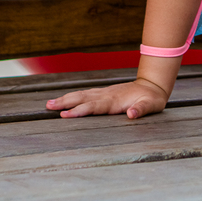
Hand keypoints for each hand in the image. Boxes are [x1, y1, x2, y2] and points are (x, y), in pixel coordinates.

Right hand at [45, 78, 168, 118]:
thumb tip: (132, 115)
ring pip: (82, 95)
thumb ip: (142, 110)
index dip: (79, 111)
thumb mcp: (152, 105)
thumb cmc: (152, 98)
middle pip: (82, 99)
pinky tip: (64, 100)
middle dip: (65, 102)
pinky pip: (85, 94)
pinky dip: (73, 96)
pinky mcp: (104, 93)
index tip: (65, 115)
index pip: (94, 107)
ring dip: (66, 99)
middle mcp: (106, 95)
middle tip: (48, 106)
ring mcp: (104, 93)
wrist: (153, 85)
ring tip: (49, 104)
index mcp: (115, 101)